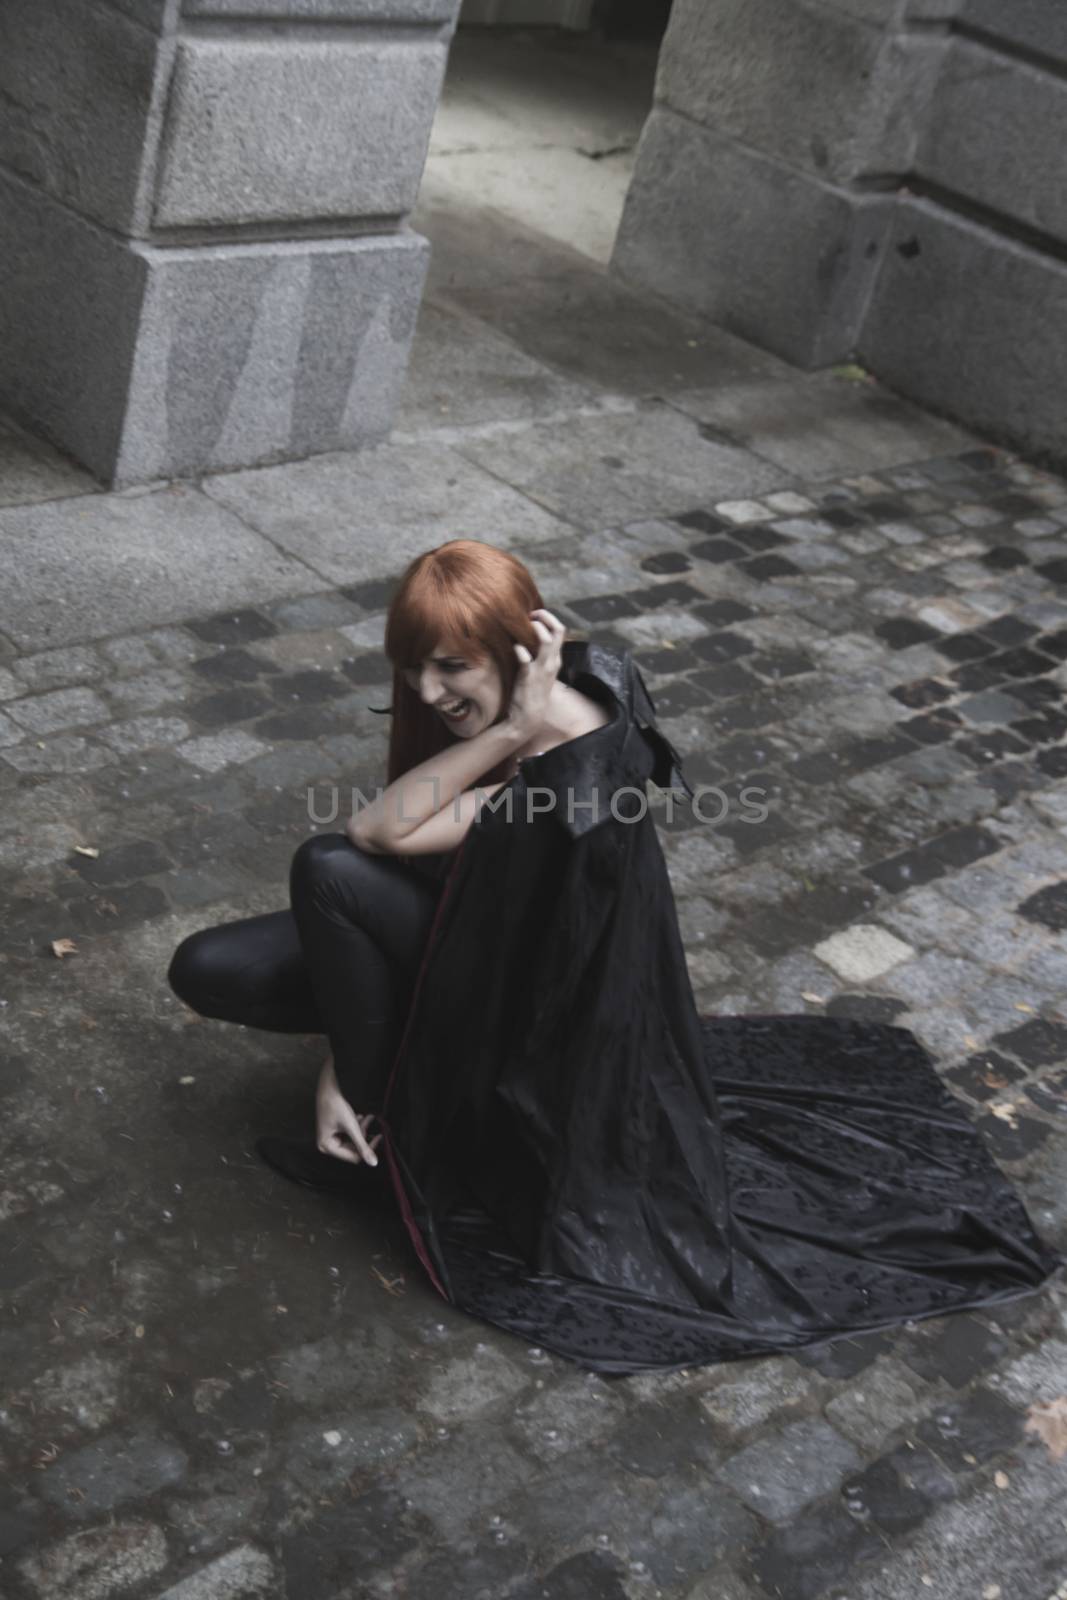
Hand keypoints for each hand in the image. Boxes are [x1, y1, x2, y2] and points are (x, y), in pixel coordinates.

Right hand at [315, 1055, 380, 1166]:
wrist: (329, 1086)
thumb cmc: (336, 1105)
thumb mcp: (352, 1126)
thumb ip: (363, 1146)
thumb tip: (374, 1163)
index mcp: (326, 1147)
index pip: (353, 1157)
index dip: (367, 1148)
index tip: (379, 1137)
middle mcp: (326, 1144)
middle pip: (353, 1149)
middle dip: (363, 1136)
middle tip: (372, 1122)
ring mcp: (330, 1137)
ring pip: (353, 1140)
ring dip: (362, 1129)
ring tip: (368, 1117)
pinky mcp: (335, 1130)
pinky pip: (350, 1133)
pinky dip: (357, 1126)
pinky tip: (361, 1116)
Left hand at [505, 609, 565, 738]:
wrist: (528, 718)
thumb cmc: (532, 693)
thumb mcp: (541, 672)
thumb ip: (539, 657)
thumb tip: (528, 640)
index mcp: (555, 659)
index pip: (560, 631)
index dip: (548, 618)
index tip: (533, 615)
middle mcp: (552, 662)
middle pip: (557, 630)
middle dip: (544, 617)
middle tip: (530, 615)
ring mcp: (541, 669)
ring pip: (545, 640)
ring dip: (535, 628)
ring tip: (523, 626)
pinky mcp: (528, 677)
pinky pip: (525, 658)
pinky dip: (519, 649)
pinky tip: (514, 647)